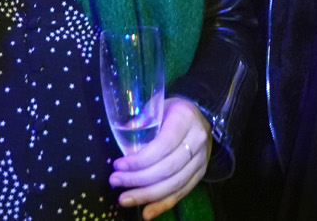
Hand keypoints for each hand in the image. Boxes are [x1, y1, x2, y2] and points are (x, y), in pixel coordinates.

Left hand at [110, 97, 210, 219]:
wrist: (198, 116)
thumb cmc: (171, 110)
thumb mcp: (156, 107)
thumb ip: (140, 122)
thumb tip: (122, 144)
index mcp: (185, 119)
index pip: (162, 146)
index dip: (139, 160)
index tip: (118, 165)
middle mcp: (197, 140)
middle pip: (167, 168)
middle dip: (138, 179)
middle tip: (115, 182)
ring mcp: (201, 160)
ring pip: (174, 185)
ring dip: (146, 195)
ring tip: (124, 198)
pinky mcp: (200, 174)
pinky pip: (181, 193)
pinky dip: (162, 205)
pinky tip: (146, 212)